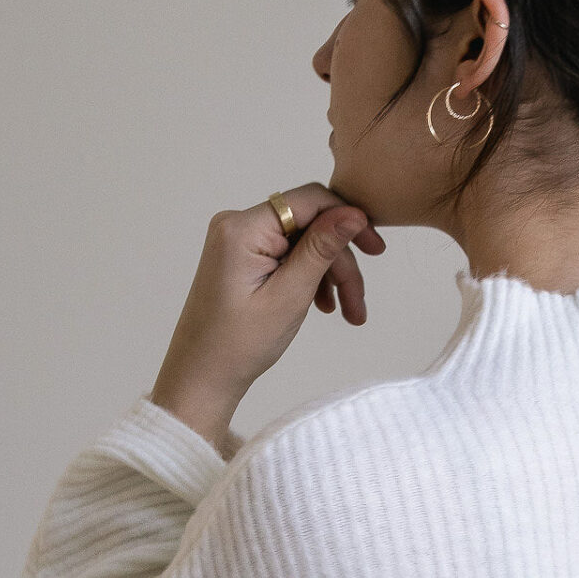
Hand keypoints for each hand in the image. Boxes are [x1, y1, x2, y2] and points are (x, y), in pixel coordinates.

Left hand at [149, 183, 386, 450]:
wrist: (202, 376)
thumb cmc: (238, 344)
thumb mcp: (289, 296)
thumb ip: (321, 249)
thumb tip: (352, 213)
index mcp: (242, 228)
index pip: (309, 201)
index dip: (348, 219)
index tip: (376, 248)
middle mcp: (237, 224)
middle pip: (309, 226)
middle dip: (340, 262)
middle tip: (358, 304)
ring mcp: (238, 240)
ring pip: (303, 243)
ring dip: (330, 275)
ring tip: (347, 314)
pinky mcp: (242, 256)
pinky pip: (287, 255)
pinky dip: (310, 277)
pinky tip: (323, 305)